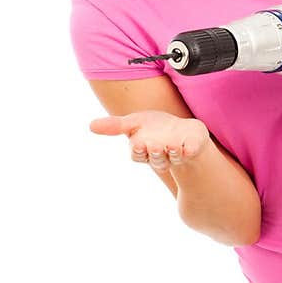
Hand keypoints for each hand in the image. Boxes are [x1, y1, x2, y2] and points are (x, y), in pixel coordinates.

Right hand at [89, 110, 210, 175]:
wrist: (182, 130)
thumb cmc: (154, 128)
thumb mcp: (133, 123)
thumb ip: (115, 126)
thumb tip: (90, 126)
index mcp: (143, 150)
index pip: (138, 155)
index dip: (138, 151)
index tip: (138, 144)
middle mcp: (159, 156)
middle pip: (155, 159)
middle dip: (154, 153)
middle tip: (153, 145)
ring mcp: (175, 155)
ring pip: (172, 159)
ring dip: (172, 153)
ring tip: (172, 146)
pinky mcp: (190, 150)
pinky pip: (189, 153)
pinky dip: (188, 150)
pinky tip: (186, 146)